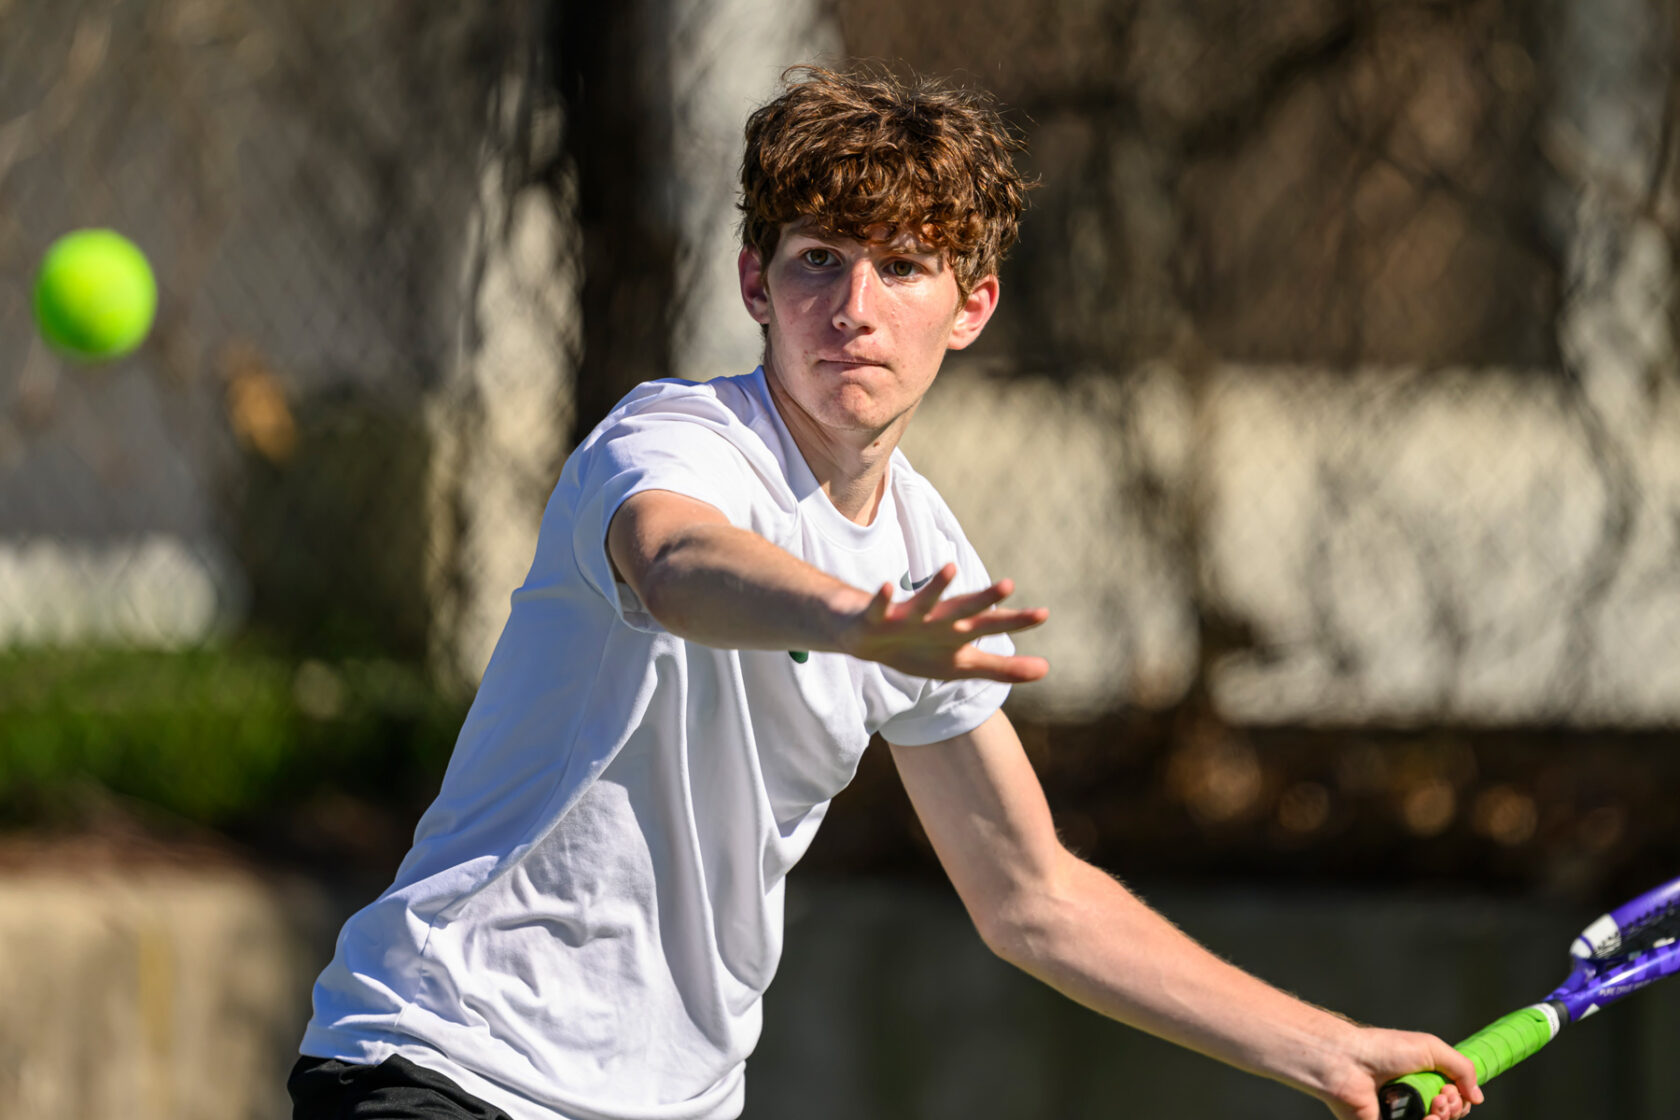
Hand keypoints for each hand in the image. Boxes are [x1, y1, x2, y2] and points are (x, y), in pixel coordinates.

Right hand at [838, 562, 1048, 681]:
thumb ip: (1003, 668)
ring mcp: (908, 617)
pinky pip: (881, 607)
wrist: (869, 639)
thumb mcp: (963, 664)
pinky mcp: (878, 618)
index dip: (1016, 622)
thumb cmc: (921, 649)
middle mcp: (937, 618)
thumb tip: (1047, 670)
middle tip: (1008, 584)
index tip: (1044, 614)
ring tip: (951, 568)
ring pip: (924, 601)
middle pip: (964, 608)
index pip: (991, 625)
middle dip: (984, 599)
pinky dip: (883, 599)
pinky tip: (888, 587)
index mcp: (957, 630)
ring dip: (937, 586)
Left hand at [1317, 1028, 1482, 1119]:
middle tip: (1441, 1097)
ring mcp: (1398, 1116)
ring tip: (1434, 1108)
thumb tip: (1478, 1097)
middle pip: (1447, 1117)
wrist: (1347, 1061)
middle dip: (1454, 1109)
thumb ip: (1462, 1068)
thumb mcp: (1431, 1048)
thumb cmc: (1383, 1049)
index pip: (1453, 1102)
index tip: (1451, 1090)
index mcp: (1420, 1080)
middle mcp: (1411, 1100)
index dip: (1459, 1100)